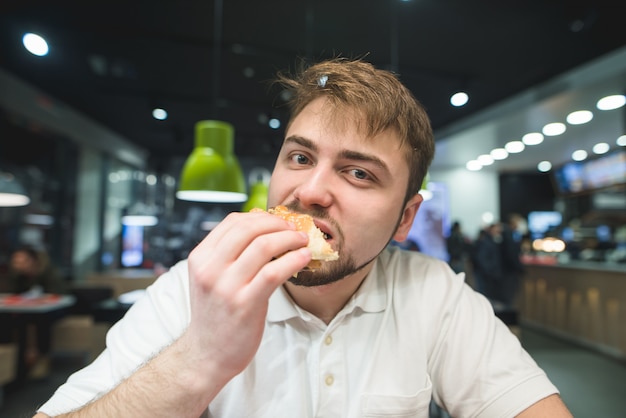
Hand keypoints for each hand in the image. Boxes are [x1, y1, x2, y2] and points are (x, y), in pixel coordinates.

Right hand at [181, 210, 310, 385]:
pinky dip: (294, 259)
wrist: (207, 354)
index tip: (278, 221)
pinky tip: (304, 258)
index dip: (261, 216)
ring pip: (264, 246)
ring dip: (290, 238)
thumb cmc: (216, 313)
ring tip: (303, 241)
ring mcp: (226, 286)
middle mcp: (210, 269)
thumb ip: (229, 253)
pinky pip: (274, 271)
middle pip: (249, 228)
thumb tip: (262, 222)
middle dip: (278, 224)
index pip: (233, 221)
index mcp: (200, 258)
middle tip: (295, 229)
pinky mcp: (245, 303)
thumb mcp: (211, 277)